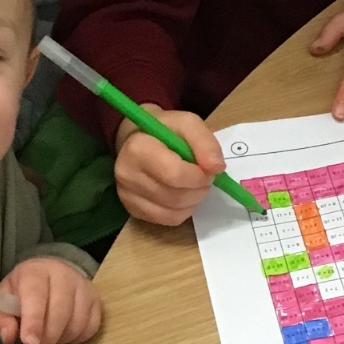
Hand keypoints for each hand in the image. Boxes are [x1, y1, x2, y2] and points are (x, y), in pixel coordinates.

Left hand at [0, 258, 101, 343]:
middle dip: (47, 339)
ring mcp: (83, 286)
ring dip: (61, 339)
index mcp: (35, 272)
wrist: (49, 275)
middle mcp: (63, 274)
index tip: (30, 343)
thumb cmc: (22, 292)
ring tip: (48, 339)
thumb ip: (1, 319)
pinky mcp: (96, 300)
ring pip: (77, 322)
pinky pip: (91, 327)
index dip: (33, 321)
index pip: (36, 296)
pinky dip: (77, 338)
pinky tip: (64, 334)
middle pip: (60, 311)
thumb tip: (9, 337)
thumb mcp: (3, 302)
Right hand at [114, 107, 223, 226]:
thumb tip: (216, 168)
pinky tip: (183, 194)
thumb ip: (204, 141)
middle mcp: (126, 175)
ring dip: (194, 200)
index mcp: (138, 149)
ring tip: (193, 183)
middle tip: (203, 176)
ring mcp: (127, 196)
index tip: (208, 168)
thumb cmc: (164, 130)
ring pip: (174, 211)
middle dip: (199, 188)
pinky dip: (184, 210)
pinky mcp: (133, 210)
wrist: (139, 138)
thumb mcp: (187, 123)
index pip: (175, 174)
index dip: (199, 175)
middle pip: (176, 196)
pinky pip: (169, 220)